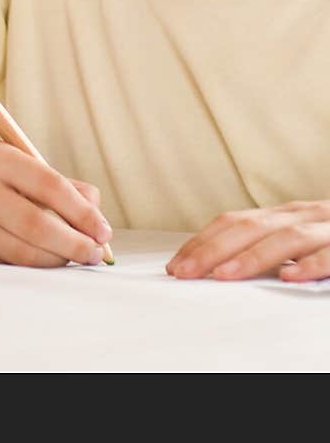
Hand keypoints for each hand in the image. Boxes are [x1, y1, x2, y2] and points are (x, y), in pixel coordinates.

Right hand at [0, 139, 110, 266]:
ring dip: (57, 259)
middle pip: (38, 223)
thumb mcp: (10, 165)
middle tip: (96, 252)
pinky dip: (33, 265)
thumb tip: (95, 205)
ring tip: (76, 258)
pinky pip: (6, 262)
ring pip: (23, 250)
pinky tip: (47, 262)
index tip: (103, 229)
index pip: (49, 184)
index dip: (82, 211)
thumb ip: (54, 181)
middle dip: (74, 242)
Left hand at [167, 202, 329, 280]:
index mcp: (283, 214)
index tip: (176, 264)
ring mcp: (326, 227)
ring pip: (286, 237)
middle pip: (250, 226)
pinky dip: (312, 264)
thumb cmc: (329, 235)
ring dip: (252, 257)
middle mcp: (300, 215)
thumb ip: (264, 244)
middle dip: (212, 249)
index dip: (203, 240)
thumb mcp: (295, 234)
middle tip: (184, 272)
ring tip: (224, 275)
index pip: (233, 221)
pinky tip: (292, 277)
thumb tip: (215, 264)